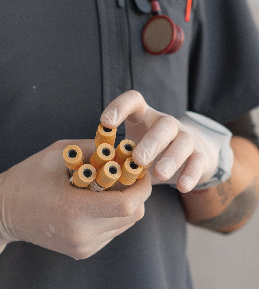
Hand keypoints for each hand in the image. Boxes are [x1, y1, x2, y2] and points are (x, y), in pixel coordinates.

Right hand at [0, 139, 151, 258]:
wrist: (1, 212)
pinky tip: (93, 205)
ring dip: (124, 205)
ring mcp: (83, 246)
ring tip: (107, 189)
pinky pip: (111, 233)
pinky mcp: (82, 252)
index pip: (127, 204)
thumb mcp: (57, 154)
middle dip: (137, 194)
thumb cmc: (27, 178)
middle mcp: (81, 234)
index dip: (141, 187)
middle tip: (127, 177)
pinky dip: (110, 217)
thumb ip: (93, 149)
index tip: (140, 172)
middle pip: (133, 216)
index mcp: (73, 209)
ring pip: (125, 225)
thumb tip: (125, 147)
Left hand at [100, 90, 226, 191]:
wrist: (186, 155)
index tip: (105, 123)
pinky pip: (198, 162)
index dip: (119, 107)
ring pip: (183, 142)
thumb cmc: (144, 151)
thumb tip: (88, 172)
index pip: (134, 101)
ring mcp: (186, 137)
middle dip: (151, 142)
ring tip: (158, 175)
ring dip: (171, 158)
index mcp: (144, 116)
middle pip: (164, 125)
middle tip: (137, 160)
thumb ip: (113, 153)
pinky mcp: (200, 155)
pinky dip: (190, 174)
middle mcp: (166, 123)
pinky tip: (182, 187)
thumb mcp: (128, 148)